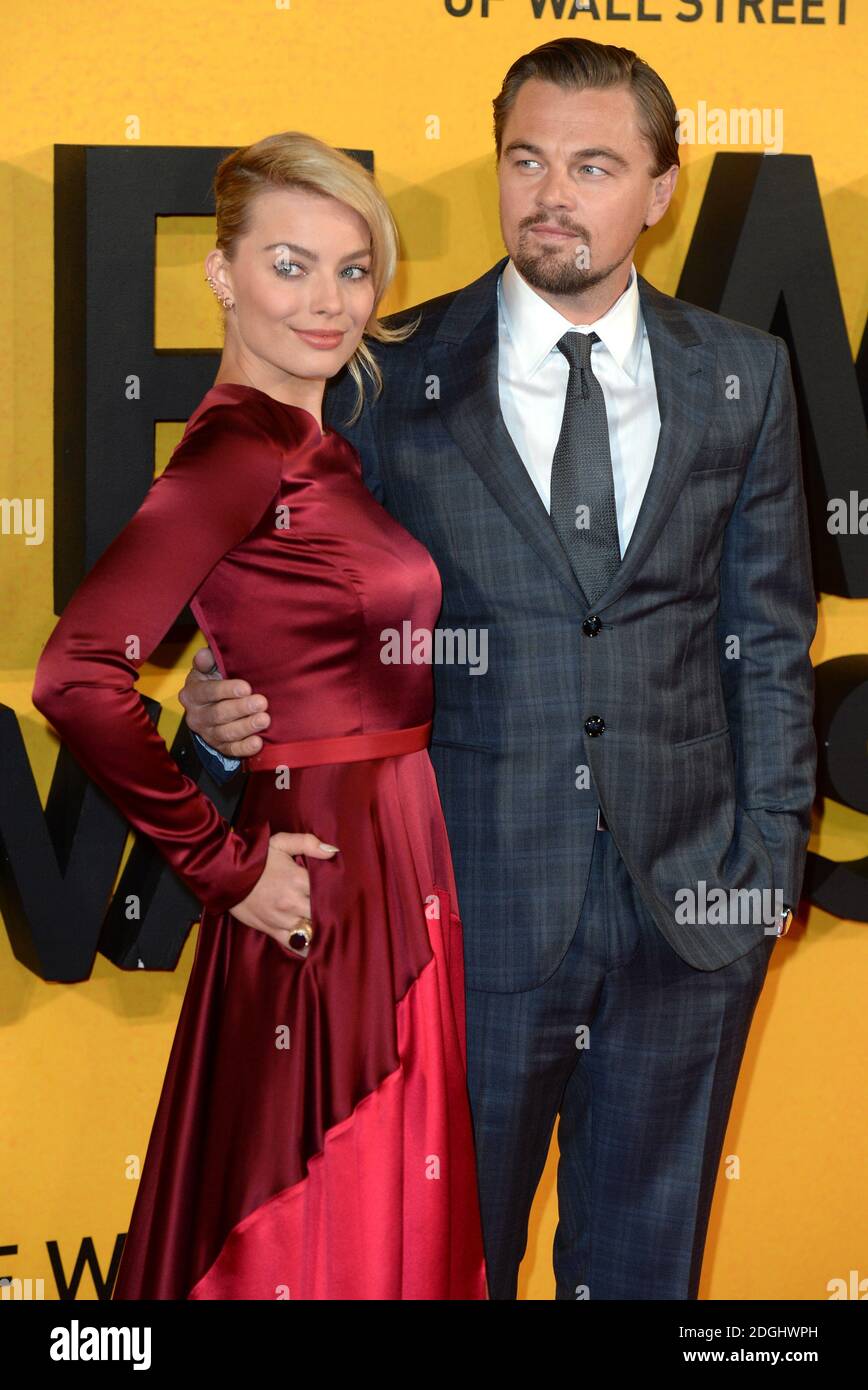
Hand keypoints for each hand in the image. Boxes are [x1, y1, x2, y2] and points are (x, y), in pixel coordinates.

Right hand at [179, 644, 270, 758]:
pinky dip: (245, 748)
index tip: (246, 687)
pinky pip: (232, 750)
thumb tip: (205, 654)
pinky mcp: (220, 747)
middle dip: (241, 709)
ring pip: (226, 733)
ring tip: (264, 719)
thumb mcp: (208, 669)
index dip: (226, 690)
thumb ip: (207, 661)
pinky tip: (258, 742)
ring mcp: (207, 734)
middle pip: (218, 714)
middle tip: (261, 702)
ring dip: (246, 727)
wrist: (212, 706)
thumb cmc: (214, 682)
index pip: (207, 692)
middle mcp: (196, 716)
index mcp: (192, 694)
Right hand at [228, 832, 338, 957]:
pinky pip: (294, 944)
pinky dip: (307, 947)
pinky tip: (318, 950)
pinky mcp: (271, 930)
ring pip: (312, 930)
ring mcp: (282, 919)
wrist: (225, 874)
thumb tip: (333, 851)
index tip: (349, 896)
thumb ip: (308, 843)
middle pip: (323, 913)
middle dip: (334, 914)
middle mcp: (292, 902)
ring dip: (323, 931)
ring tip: (336, 933)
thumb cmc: (255, 857)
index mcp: (297, 879)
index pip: (328, 890)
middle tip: (347, 916)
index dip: (340, 894)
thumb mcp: (280, 842)